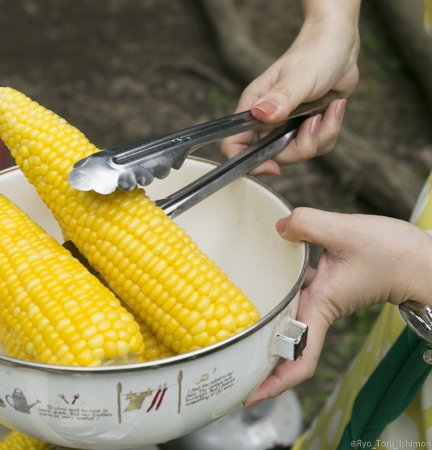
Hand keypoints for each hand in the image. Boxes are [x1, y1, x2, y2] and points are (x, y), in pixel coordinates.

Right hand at [221, 3, 359, 174]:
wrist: (339, 44)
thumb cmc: (314, 53)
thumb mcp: (299, 76)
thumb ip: (280, 97)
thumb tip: (261, 114)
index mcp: (254, 109)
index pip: (235, 145)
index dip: (249, 162)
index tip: (272, 166)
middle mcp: (267, 121)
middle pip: (272, 157)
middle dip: (299, 147)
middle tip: (314, 122)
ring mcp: (287, 126)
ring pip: (298, 154)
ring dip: (320, 136)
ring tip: (329, 109)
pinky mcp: (306, 127)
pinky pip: (317, 146)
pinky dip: (330, 131)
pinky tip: (335, 107)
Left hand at [243, 207, 431, 407]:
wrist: (422, 258)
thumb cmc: (394, 254)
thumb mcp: (346, 232)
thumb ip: (307, 225)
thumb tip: (278, 227)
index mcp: (322, 308)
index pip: (300, 359)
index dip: (276, 382)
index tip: (251, 394)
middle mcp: (319, 309)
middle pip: (286, 345)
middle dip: (260, 359)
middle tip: (229, 362)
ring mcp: (321, 299)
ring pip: (287, 317)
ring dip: (266, 324)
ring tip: (234, 323)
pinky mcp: (324, 285)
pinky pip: (295, 294)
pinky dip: (279, 292)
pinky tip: (261, 274)